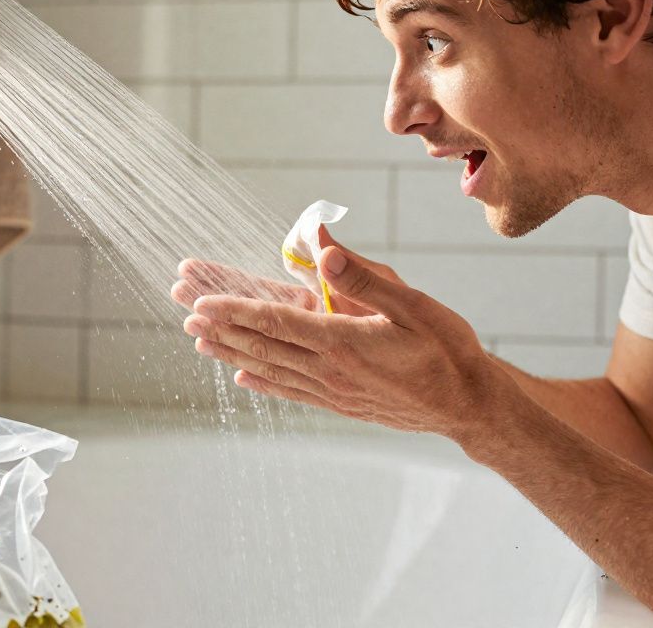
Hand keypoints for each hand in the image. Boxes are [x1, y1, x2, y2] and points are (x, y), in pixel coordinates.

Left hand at [182, 240, 508, 438]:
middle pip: (262, 344)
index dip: (233, 310)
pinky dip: (262, 380)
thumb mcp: (413, 304)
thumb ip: (364, 277)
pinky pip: (290, 390)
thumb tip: (322, 247)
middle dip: (219, 325)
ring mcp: (332, 390)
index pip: (274, 321)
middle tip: (183, 309)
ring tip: (197, 339)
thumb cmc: (447, 349)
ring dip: (230, 351)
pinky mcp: (340, 403)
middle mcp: (329, 370)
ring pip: (270, 368)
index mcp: (342, 342)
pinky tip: (241, 376)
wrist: (469, 405)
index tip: (199, 301)